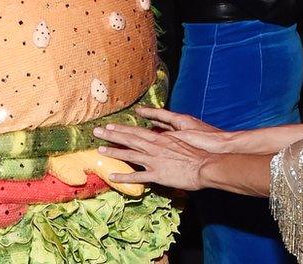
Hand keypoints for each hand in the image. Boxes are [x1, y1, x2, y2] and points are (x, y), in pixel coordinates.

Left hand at [93, 123, 211, 190]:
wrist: (205, 165)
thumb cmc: (197, 152)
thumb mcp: (181, 140)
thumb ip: (169, 139)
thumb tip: (162, 135)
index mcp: (160, 138)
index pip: (137, 132)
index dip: (122, 129)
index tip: (110, 126)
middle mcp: (154, 147)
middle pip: (129, 139)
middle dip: (112, 135)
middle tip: (97, 132)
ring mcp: (154, 161)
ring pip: (129, 155)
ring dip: (113, 152)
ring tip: (99, 150)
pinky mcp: (157, 175)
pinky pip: (137, 176)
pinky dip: (124, 177)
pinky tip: (112, 178)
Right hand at [135, 107, 232, 152]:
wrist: (225, 147)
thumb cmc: (207, 140)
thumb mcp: (184, 137)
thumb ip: (170, 137)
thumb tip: (157, 137)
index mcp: (181, 120)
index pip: (161, 114)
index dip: (148, 112)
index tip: (138, 110)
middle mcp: (184, 123)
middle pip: (164, 119)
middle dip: (153, 118)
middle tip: (141, 118)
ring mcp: (189, 130)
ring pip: (170, 127)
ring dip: (160, 127)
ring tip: (149, 128)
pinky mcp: (193, 138)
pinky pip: (176, 134)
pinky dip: (169, 136)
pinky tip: (165, 141)